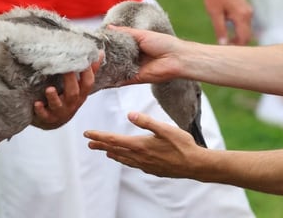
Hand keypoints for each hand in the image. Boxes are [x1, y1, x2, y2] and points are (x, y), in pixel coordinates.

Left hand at [31, 60, 98, 129]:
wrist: (53, 121)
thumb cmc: (67, 99)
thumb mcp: (80, 86)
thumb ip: (89, 71)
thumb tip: (100, 52)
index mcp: (81, 94)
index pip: (88, 83)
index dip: (87, 71)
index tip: (81, 57)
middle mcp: (71, 103)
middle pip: (73, 93)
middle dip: (69, 80)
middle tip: (64, 67)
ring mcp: (59, 112)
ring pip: (58, 105)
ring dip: (53, 97)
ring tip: (49, 89)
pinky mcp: (47, 118)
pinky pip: (44, 115)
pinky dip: (41, 110)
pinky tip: (37, 104)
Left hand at [84, 111, 202, 178]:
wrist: (195, 165)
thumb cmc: (182, 145)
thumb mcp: (165, 129)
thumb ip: (147, 122)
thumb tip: (130, 114)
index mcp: (140, 145)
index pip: (114, 140)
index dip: (99, 136)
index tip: (87, 134)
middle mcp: (140, 157)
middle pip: (115, 150)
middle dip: (101, 145)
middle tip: (89, 143)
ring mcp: (145, 164)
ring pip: (123, 158)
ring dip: (112, 153)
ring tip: (104, 151)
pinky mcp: (152, 169)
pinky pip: (133, 164)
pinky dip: (124, 160)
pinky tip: (126, 159)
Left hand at [203, 0, 252, 44]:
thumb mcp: (215, 13)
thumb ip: (220, 29)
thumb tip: (223, 44)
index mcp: (242, 16)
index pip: (244, 38)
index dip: (236, 46)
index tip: (225, 50)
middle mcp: (248, 14)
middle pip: (247, 35)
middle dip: (237, 42)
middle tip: (224, 46)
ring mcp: (248, 10)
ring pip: (246, 29)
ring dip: (237, 36)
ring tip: (224, 39)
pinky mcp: (245, 7)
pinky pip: (244, 23)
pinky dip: (238, 29)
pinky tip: (227, 29)